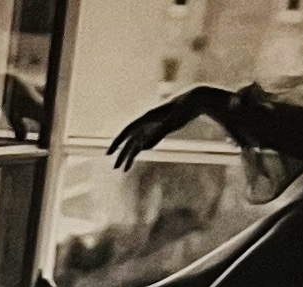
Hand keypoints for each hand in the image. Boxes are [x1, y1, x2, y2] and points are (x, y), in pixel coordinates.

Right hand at [108, 83, 226, 169]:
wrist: (194, 100)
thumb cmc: (184, 108)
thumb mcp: (173, 119)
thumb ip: (161, 128)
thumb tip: (152, 138)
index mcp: (147, 117)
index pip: (127, 131)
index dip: (116, 142)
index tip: (108, 153)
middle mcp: (147, 122)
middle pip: (130, 140)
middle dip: (121, 154)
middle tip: (115, 168)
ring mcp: (153, 126)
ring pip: (138, 143)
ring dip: (130, 156)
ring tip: (124, 170)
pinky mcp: (159, 129)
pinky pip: (147, 141)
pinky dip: (141, 149)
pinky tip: (137, 157)